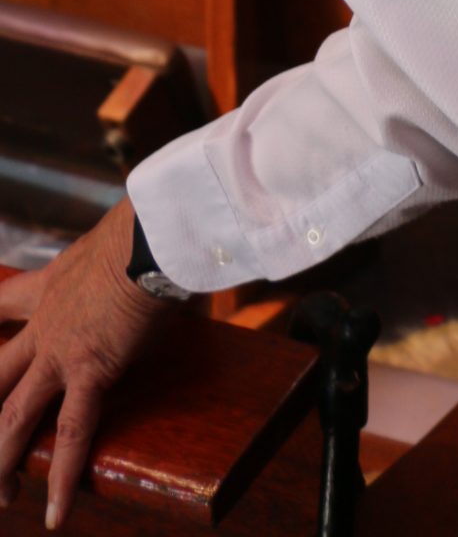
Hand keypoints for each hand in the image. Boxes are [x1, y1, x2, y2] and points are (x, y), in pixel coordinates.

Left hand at [0, 201, 164, 526]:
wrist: (153, 228)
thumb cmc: (148, 225)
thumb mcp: (117, 241)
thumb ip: (123, 260)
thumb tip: (167, 260)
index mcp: (50, 283)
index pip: (3, 304)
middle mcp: (43, 322)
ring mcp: (60, 352)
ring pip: (13, 416)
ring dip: (2, 459)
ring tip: (1, 496)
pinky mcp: (90, 370)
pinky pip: (73, 433)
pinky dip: (63, 477)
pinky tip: (55, 515)